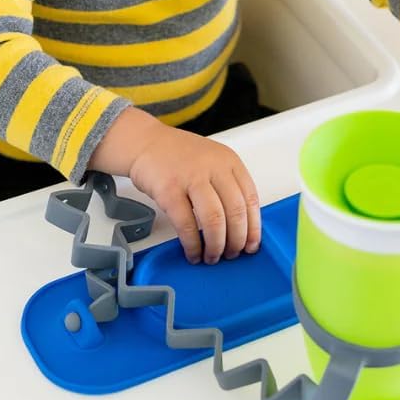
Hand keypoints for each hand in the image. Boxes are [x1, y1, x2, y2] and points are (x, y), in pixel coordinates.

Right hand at [129, 126, 261, 263]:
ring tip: (212, 256)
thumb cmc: (178, 156)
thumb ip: (227, 186)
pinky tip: (193, 252)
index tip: (251, 245)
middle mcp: (213, 167)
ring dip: (216, 245)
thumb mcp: (211, 161)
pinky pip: (186, 225)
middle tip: (232, 254)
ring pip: (214, 220)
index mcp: (228, 161)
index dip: (253, 228)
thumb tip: (241, 226)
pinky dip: (192, 244)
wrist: (145, 142)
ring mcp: (190, 177)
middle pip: (235, 212)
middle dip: (236, 240)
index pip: (251, 199)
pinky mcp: (169, 190)